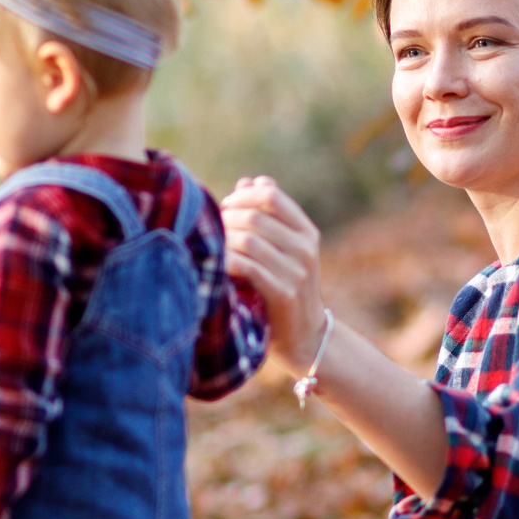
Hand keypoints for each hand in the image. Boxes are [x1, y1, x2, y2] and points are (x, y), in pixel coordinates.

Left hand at [220, 177, 326, 367]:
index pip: (271, 194)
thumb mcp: (283, 249)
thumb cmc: (283, 286)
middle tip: (212, 232)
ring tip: (213, 249)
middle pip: (255, 216)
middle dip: (226, 220)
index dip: (241, 197)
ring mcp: (297, 271)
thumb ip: (267, 215)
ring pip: (248, 240)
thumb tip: (249, 181)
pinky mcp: (283, 293)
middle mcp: (305, 248)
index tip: (224, 208)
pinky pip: (246, 267)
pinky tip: (217, 267)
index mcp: (306, 231)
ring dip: (223, 241)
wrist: (303, 336)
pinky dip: (226, 262)